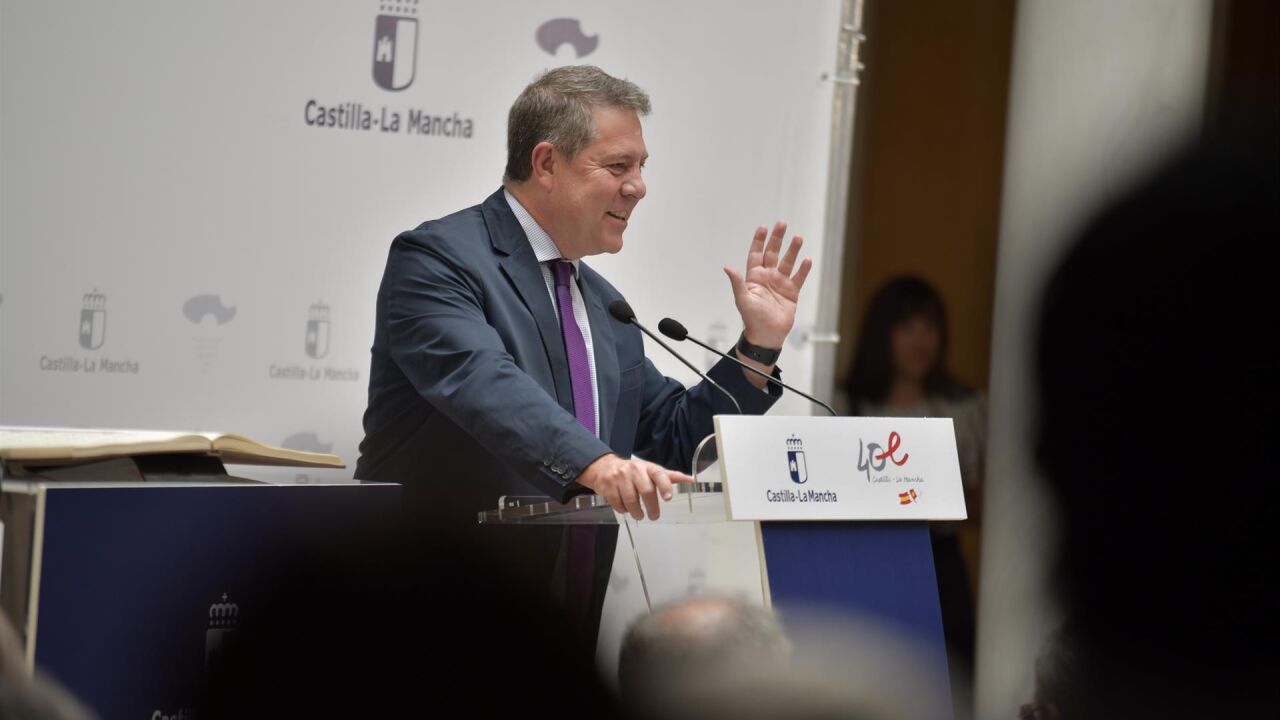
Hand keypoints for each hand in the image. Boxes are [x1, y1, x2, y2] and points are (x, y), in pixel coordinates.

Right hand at [576, 454, 693, 520]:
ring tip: (639, 515)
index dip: (664, 485)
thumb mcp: (651, 471)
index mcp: (647, 467)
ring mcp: (620, 478)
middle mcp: (634, 470)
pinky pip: (617, 503)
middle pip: (646, 491)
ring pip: (631, 500)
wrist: (605, 467)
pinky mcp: (608, 486)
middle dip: (652, 507)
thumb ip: (669, 477)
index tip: (668, 498)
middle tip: (654, 516)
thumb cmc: (634, 471)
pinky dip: (623, 510)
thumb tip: (690, 480)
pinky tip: (625, 509)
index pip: (658, 474)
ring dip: (637, 512)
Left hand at [724, 221, 812, 348]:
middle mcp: (768, 277)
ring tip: (798, 238)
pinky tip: (807, 260)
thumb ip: (737, 282)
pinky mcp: (791, 292)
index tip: (763, 227)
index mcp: (754, 277)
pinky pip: (799, 277)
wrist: (767, 335)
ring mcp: (780, 284)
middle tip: (782, 224)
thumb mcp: (743, 299)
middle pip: (773, 253)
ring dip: (792, 250)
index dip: (759, 241)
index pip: (756, 254)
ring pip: (787, 262)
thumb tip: (727, 268)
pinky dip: (803, 269)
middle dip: (777, 238)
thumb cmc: (752, 319)